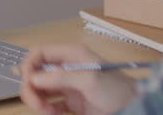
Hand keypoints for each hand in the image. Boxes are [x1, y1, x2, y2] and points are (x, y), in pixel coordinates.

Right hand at [19, 45, 137, 114]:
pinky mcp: (72, 104)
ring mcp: (69, 87)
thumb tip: (34, 78)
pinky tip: (52, 114)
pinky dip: (47, 111)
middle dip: (32, 87)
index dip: (29, 65)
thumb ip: (61, 76)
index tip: (28, 81)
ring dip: (37, 100)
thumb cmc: (117, 90)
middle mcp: (67, 69)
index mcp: (71, 55)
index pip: (40, 53)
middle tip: (37, 104)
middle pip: (36, 73)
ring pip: (41, 91)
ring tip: (47, 111)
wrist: (134, 108)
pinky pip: (50, 106)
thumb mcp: (89, 79)